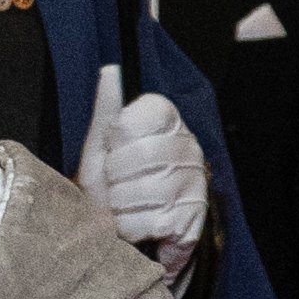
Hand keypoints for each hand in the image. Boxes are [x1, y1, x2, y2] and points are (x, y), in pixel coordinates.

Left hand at [77, 64, 207, 283]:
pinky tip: (135, 223)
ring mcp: (195, 181)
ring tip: (121, 206)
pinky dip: (132, 228)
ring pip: (145, 192)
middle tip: (113, 185)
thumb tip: (110, 71)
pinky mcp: (195, 215)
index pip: (130, 122)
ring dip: (119, 207)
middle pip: (137, 157)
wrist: (124, 226)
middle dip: (113, 178)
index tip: (113, 151)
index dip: (114, 142)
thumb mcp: (102, 144)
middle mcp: (189, 146)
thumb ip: (106, 108)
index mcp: (167, 120)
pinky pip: (152, 221)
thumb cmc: (112, 181)